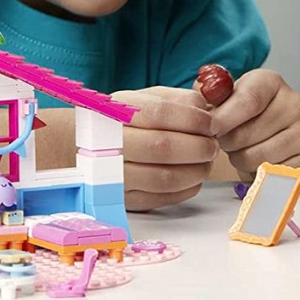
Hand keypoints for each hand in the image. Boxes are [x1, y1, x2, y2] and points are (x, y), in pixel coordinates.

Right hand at [111, 87, 218, 210]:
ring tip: (207, 162)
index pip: (159, 113)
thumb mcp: (145, 100)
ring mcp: (114, 176)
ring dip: (197, 171)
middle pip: (162, 147)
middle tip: (213, 146)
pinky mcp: (123, 200)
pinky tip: (193, 176)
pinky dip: (187, 188)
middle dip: (199, 147)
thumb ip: (178, 100)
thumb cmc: (125, 122)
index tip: (212, 124)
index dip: (193, 119)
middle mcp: (108, 144)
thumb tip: (207, 111)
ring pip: (165, 178)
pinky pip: (163, 199)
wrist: (87, 150)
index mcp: (115, 112)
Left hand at [205, 69, 299, 182]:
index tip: (210, 129)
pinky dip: (260, 174)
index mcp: (271, 82)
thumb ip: (211, 95)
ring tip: (244, 149)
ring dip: (241, 159)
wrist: (275, 134)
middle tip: (228, 140)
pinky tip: (261, 162)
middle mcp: (296, 103)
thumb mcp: (228, 99)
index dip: (224, 118)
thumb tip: (202, 91)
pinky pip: (273, 175)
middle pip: (247, 134)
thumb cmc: (246, 116)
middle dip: (227, 143)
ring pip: (257, 158)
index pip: (247, 101)